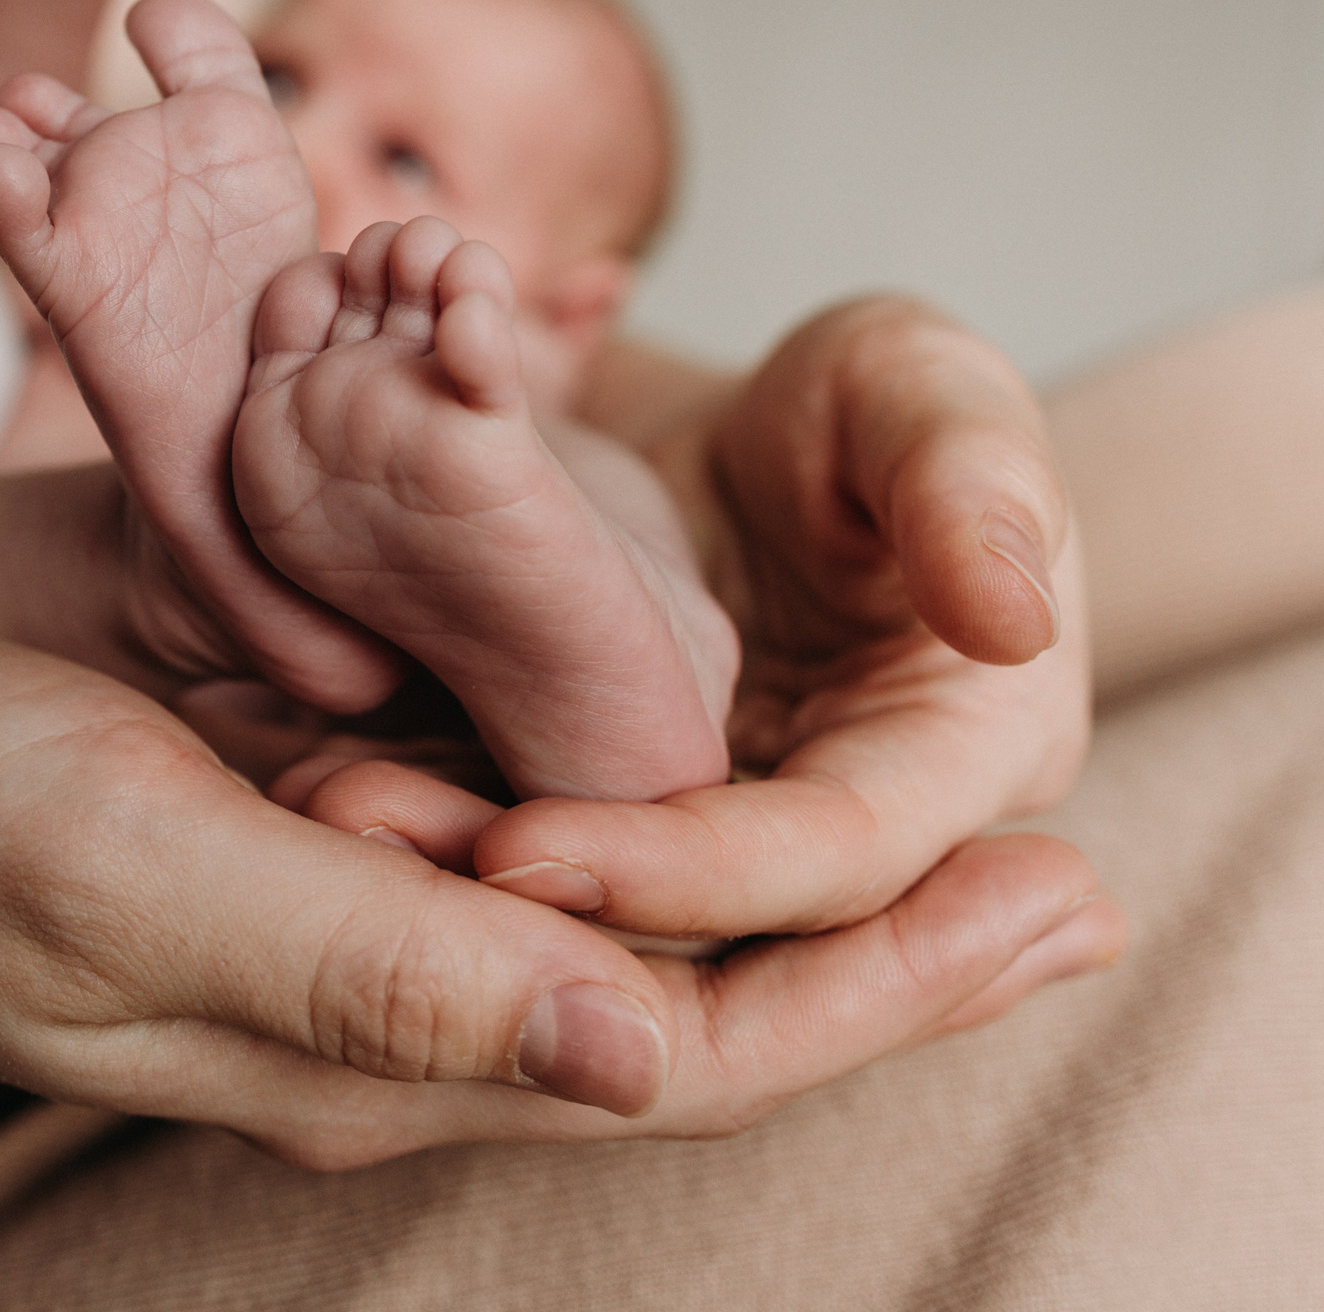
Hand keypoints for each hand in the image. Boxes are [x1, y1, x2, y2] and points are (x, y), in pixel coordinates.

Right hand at [0, 624, 1106, 1166]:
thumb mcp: (140, 893)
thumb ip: (372, 978)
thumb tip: (635, 1055)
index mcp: (370, 1051)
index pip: (683, 1055)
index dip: (876, 993)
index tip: (1052, 912)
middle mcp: (398, 1001)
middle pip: (690, 994)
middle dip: (883, 945)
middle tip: (1069, 873)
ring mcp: (368, 913)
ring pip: (623, 916)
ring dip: (788, 873)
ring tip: (955, 812)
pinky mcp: (328, 820)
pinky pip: (527, 825)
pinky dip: (650, 785)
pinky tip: (726, 726)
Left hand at [286, 297, 1113, 959]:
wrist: (752, 436)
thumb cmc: (869, 405)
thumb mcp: (928, 397)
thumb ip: (973, 484)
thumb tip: (1014, 618)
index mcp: (955, 768)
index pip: (825, 862)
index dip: (687, 870)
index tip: (528, 851)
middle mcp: (842, 844)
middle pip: (693, 927)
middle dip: (529, 908)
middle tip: (361, 843)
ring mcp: (722, 850)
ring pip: (595, 909)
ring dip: (449, 881)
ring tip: (316, 814)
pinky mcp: (621, 827)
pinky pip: (528, 838)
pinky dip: (427, 819)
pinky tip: (309, 782)